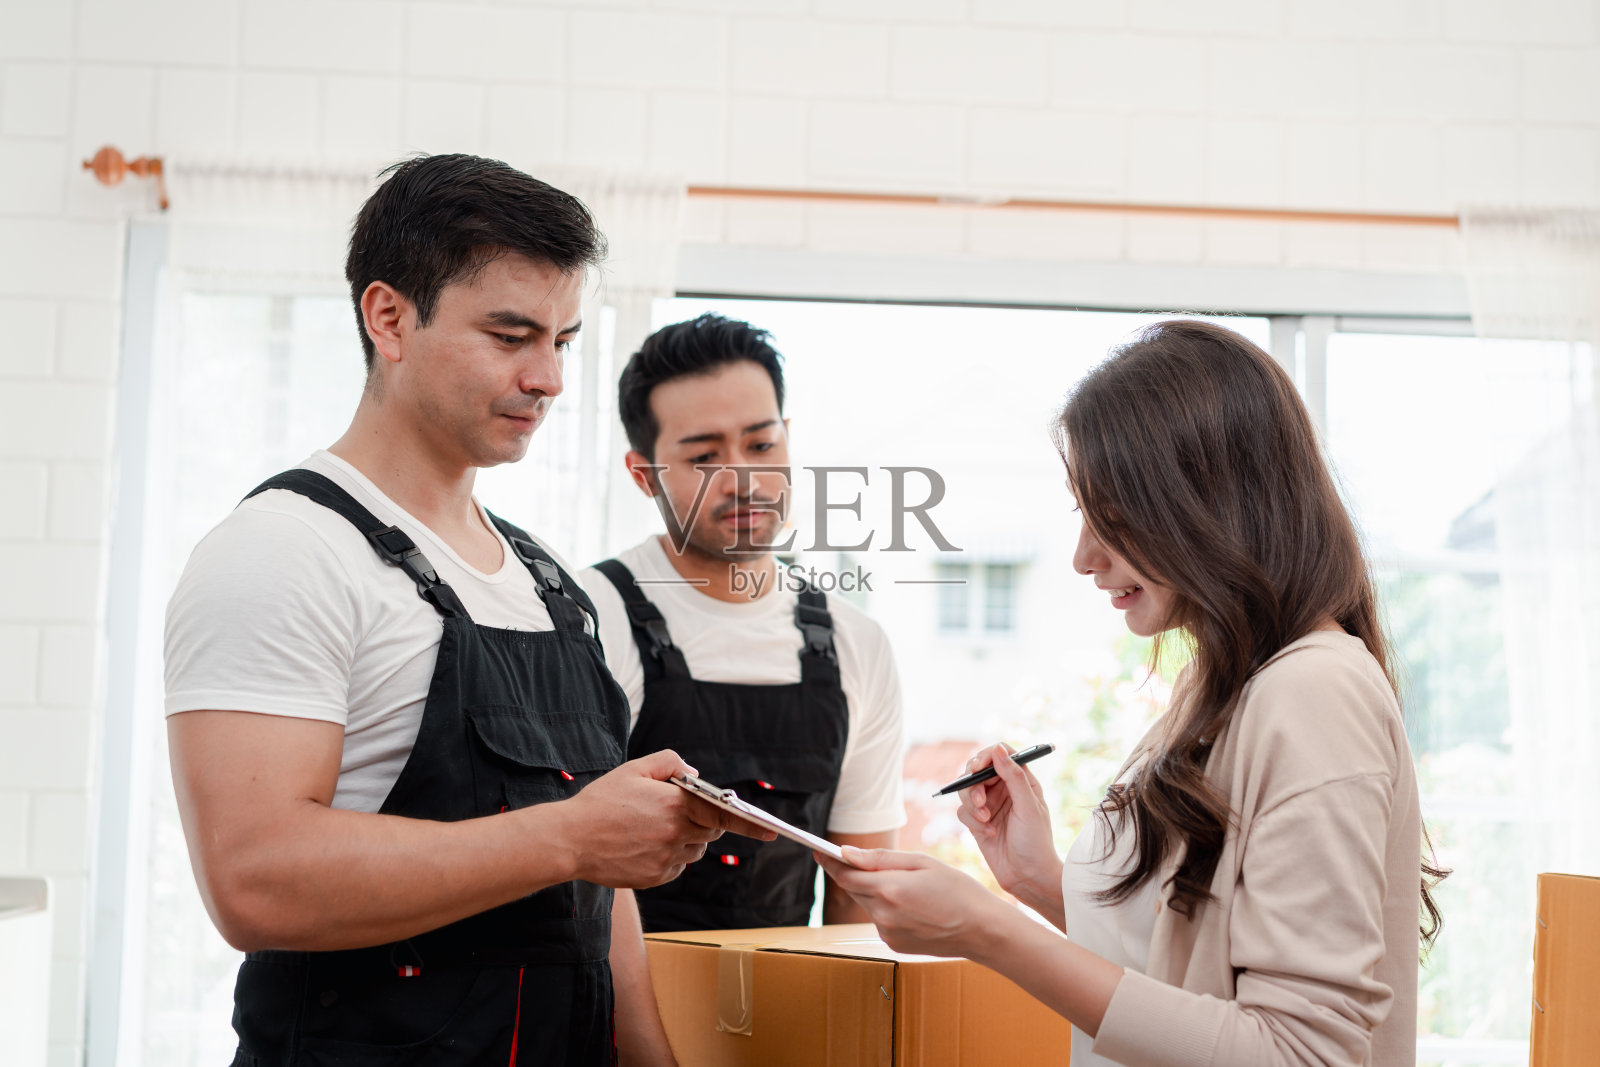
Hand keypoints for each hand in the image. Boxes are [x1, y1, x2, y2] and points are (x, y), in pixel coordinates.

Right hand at [557, 750, 772, 888]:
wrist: (571, 840)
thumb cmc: (601, 802)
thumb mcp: (634, 769)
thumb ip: (670, 763)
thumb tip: (694, 774)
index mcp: (676, 805)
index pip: (723, 814)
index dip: (749, 823)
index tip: (771, 831)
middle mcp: (676, 834)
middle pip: (710, 831)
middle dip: (703, 821)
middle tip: (677, 812)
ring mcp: (667, 860)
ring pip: (694, 850)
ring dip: (686, 839)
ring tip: (652, 828)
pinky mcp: (656, 878)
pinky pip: (677, 867)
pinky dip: (669, 857)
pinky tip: (643, 846)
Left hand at [815, 847, 1011, 960]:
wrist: (981, 930)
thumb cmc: (958, 890)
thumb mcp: (922, 862)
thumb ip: (880, 859)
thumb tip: (846, 853)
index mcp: (890, 889)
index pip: (845, 874)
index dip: (830, 861)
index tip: (819, 850)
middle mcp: (883, 914)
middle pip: (854, 889)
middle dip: (855, 874)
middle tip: (863, 861)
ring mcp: (887, 933)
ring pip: (868, 904)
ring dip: (874, 892)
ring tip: (905, 886)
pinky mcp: (894, 945)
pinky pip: (880, 920)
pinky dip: (887, 909)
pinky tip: (912, 906)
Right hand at [955, 744, 1063, 919]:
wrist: (1027, 876)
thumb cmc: (1036, 842)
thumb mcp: (1029, 807)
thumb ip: (1014, 776)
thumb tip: (998, 748)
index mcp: (1021, 780)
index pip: (1000, 753)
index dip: (987, 755)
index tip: (978, 767)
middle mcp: (1004, 789)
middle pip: (978, 769)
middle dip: (975, 784)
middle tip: (980, 800)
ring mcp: (989, 804)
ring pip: (966, 789)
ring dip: (972, 804)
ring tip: (986, 820)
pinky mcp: (976, 821)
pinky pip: (963, 811)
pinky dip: (973, 821)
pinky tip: (990, 833)